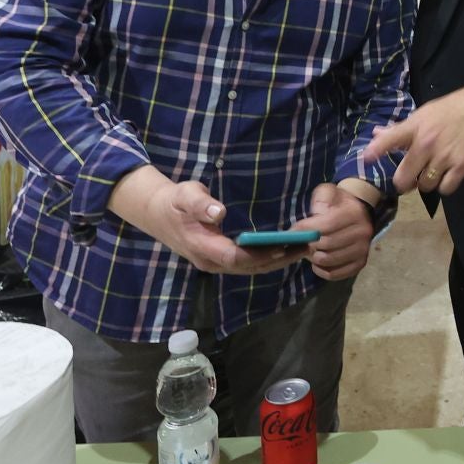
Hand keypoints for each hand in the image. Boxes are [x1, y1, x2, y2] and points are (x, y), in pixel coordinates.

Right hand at [108, 167, 301, 275]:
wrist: (157, 213)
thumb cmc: (175, 202)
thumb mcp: (184, 195)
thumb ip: (201, 204)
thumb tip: (219, 213)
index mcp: (202, 247)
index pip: (235, 257)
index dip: (260, 254)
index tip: (283, 246)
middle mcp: (210, 261)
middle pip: (249, 267)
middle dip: (278, 259)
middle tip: (306, 247)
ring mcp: (215, 263)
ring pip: (250, 268)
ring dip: (277, 261)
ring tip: (303, 250)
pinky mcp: (220, 260)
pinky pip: (247, 264)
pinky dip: (267, 260)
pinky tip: (285, 251)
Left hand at [294, 182, 375, 280]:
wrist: (359, 211)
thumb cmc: (338, 202)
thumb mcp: (329, 192)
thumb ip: (320, 198)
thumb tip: (314, 215)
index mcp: (354, 213)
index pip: (326, 225)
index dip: (306, 229)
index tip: (292, 231)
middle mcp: (363, 232)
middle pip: (327, 244)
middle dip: (309, 244)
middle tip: (302, 242)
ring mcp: (363, 250)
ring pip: (330, 260)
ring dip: (314, 258)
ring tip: (310, 251)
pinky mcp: (360, 263)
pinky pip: (336, 274)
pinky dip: (322, 271)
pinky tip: (317, 263)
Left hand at [364, 85, 463, 196]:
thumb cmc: (451, 109)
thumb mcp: (424, 114)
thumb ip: (400, 129)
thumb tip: (376, 134)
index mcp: (415, 127)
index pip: (389, 140)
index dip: (375, 151)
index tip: (367, 159)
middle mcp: (426, 144)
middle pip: (404, 178)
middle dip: (405, 181)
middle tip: (410, 178)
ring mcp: (444, 157)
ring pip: (425, 186)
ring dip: (427, 183)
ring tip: (433, 173)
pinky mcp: (462, 166)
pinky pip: (445, 189)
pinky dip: (445, 186)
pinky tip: (447, 176)